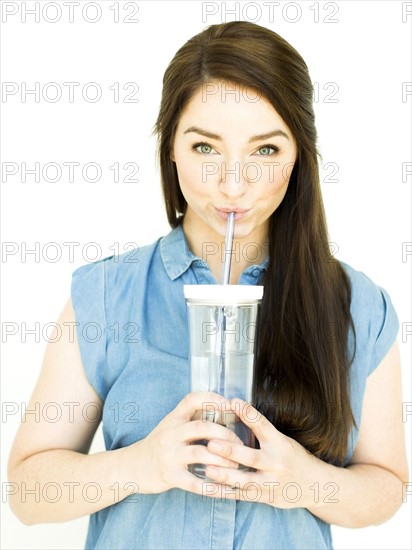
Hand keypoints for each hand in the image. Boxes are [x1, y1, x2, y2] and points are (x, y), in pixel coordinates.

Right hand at [125, 392, 243, 494]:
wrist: (131, 466)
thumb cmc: (158, 444)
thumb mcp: (170, 425)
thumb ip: (191, 418)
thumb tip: (222, 411)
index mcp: (173, 418)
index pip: (192, 399)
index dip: (213, 399)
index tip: (231, 404)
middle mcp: (170, 433)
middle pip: (202, 427)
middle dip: (225, 435)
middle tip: (240, 444)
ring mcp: (169, 455)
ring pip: (201, 454)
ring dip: (223, 460)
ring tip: (236, 465)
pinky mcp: (169, 476)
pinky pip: (195, 483)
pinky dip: (213, 487)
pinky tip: (227, 490)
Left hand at [202, 398, 319, 508]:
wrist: (316, 485)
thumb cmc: (293, 457)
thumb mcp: (283, 440)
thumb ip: (262, 431)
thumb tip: (236, 409)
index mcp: (280, 443)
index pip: (263, 425)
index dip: (248, 413)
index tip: (233, 401)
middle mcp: (276, 463)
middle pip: (252, 457)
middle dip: (231, 451)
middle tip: (211, 443)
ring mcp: (271, 482)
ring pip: (246, 481)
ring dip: (225, 476)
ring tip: (207, 470)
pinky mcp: (265, 497)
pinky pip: (241, 496)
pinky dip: (224, 492)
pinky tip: (208, 488)